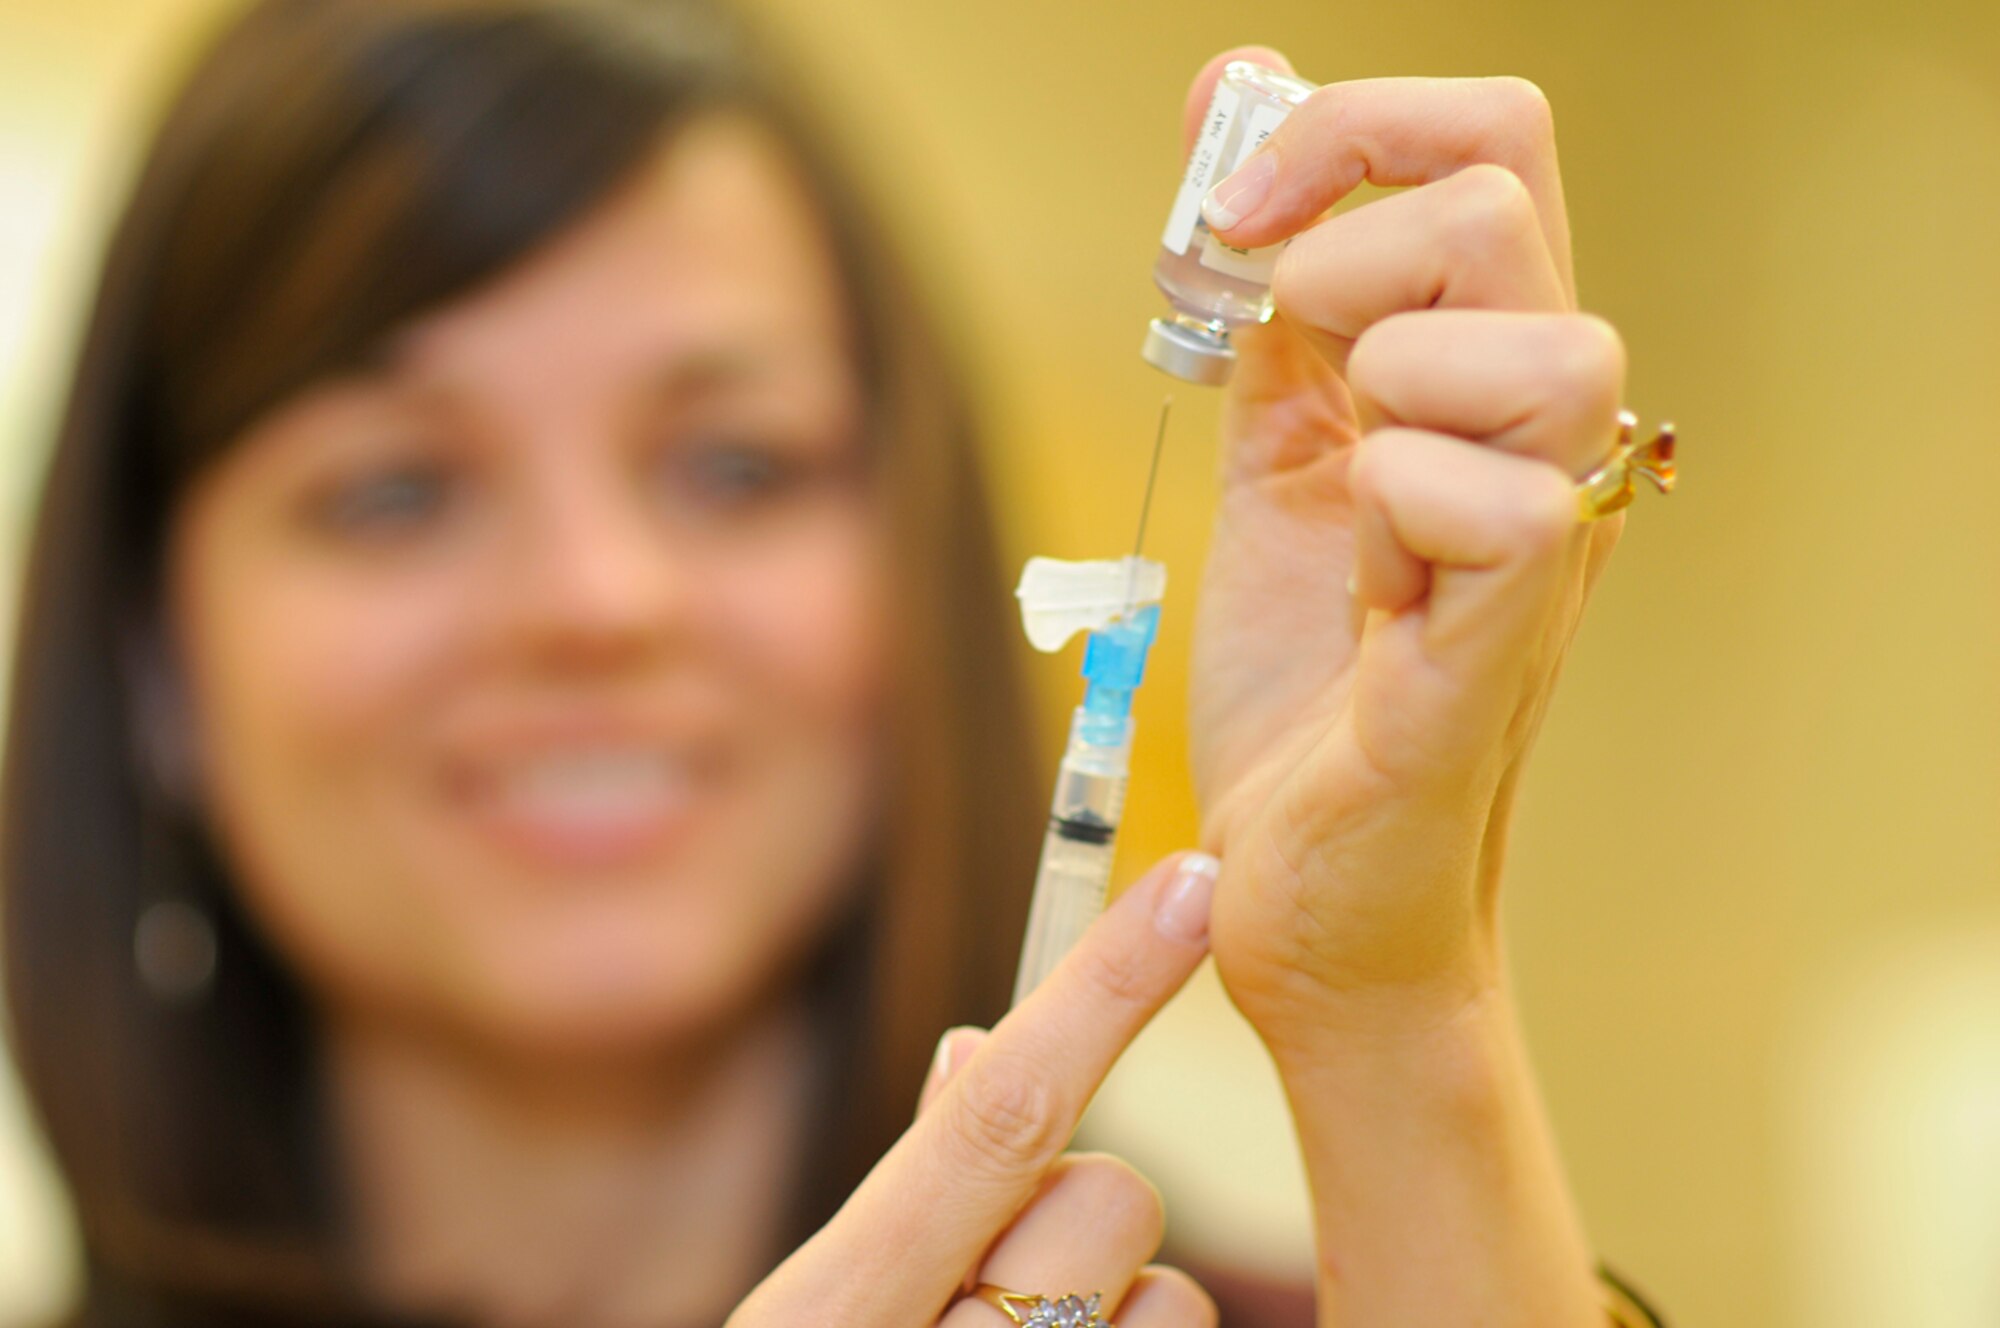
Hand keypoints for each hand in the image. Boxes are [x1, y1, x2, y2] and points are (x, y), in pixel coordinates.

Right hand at [728, 854, 1222, 1327]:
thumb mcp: (818, 1320)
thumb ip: (901, 1196)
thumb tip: (975, 1046)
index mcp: (826, 1313)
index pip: (997, 1113)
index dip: (1106, 986)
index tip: (1191, 884)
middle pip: (1109, 1197)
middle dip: (1083, 1206)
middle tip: (1012, 1267)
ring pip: (1171, 1287)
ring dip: (1119, 1295)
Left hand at [1181, 52, 1626, 1046]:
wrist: (1306, 884)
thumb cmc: (1308, 687)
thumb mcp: (1274, 464)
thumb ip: (1268, 306)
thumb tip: (1233, 98)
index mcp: (1485, 379)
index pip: (1495, 146)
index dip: (1356, 126)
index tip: (1239, 211)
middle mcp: (1543, 445)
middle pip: (1508, 211)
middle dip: (1350, 248)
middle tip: (1285, 348)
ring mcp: (1539, 547)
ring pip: (1549, 351)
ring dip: (1389, 384)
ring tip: (1346, 482)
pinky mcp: (1498, 656)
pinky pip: (1502, 512)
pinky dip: (1394, 510)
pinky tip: (1363, 584)